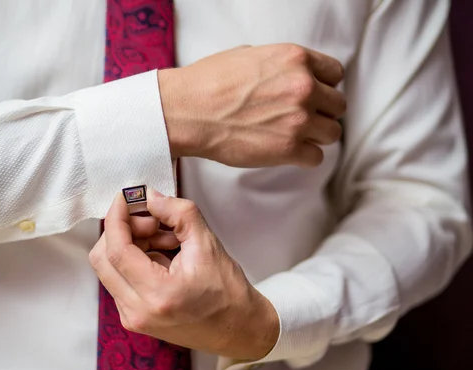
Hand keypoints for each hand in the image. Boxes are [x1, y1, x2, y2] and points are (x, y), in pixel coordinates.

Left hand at [89, 189, 279, 359]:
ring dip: (130, 244)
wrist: (237, 330)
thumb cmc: (227, 293)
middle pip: (102, 258)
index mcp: (158, 294)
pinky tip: (161, 255)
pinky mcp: (133, 318)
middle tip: (153, 221)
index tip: (125, 198)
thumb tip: (150, 197)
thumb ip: (178, 213)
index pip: (117, 250)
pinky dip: (133, 259)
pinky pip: (119, 279)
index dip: (117, 218)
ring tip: (165, 239)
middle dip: (122, 230)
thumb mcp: (207, 244)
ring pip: (109, 267)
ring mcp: (132, 318)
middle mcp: (137, 311)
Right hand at [159, 43, 345, 167]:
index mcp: (296, 59)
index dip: (324, 87)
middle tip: (299, 119)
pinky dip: (303, 157)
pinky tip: (285, 152)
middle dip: (321, 113)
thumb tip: (290, 74)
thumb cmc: (209, 82)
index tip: (312, 96)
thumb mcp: (250, 55)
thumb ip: (280, 65)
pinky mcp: (288, 149)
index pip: (335, 74)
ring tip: (291, 136)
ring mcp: (298, 119)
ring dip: (315, 136)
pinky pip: (316, 157)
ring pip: (331, 133)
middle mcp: (304, 87)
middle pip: (337, 106)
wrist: (188, 110)